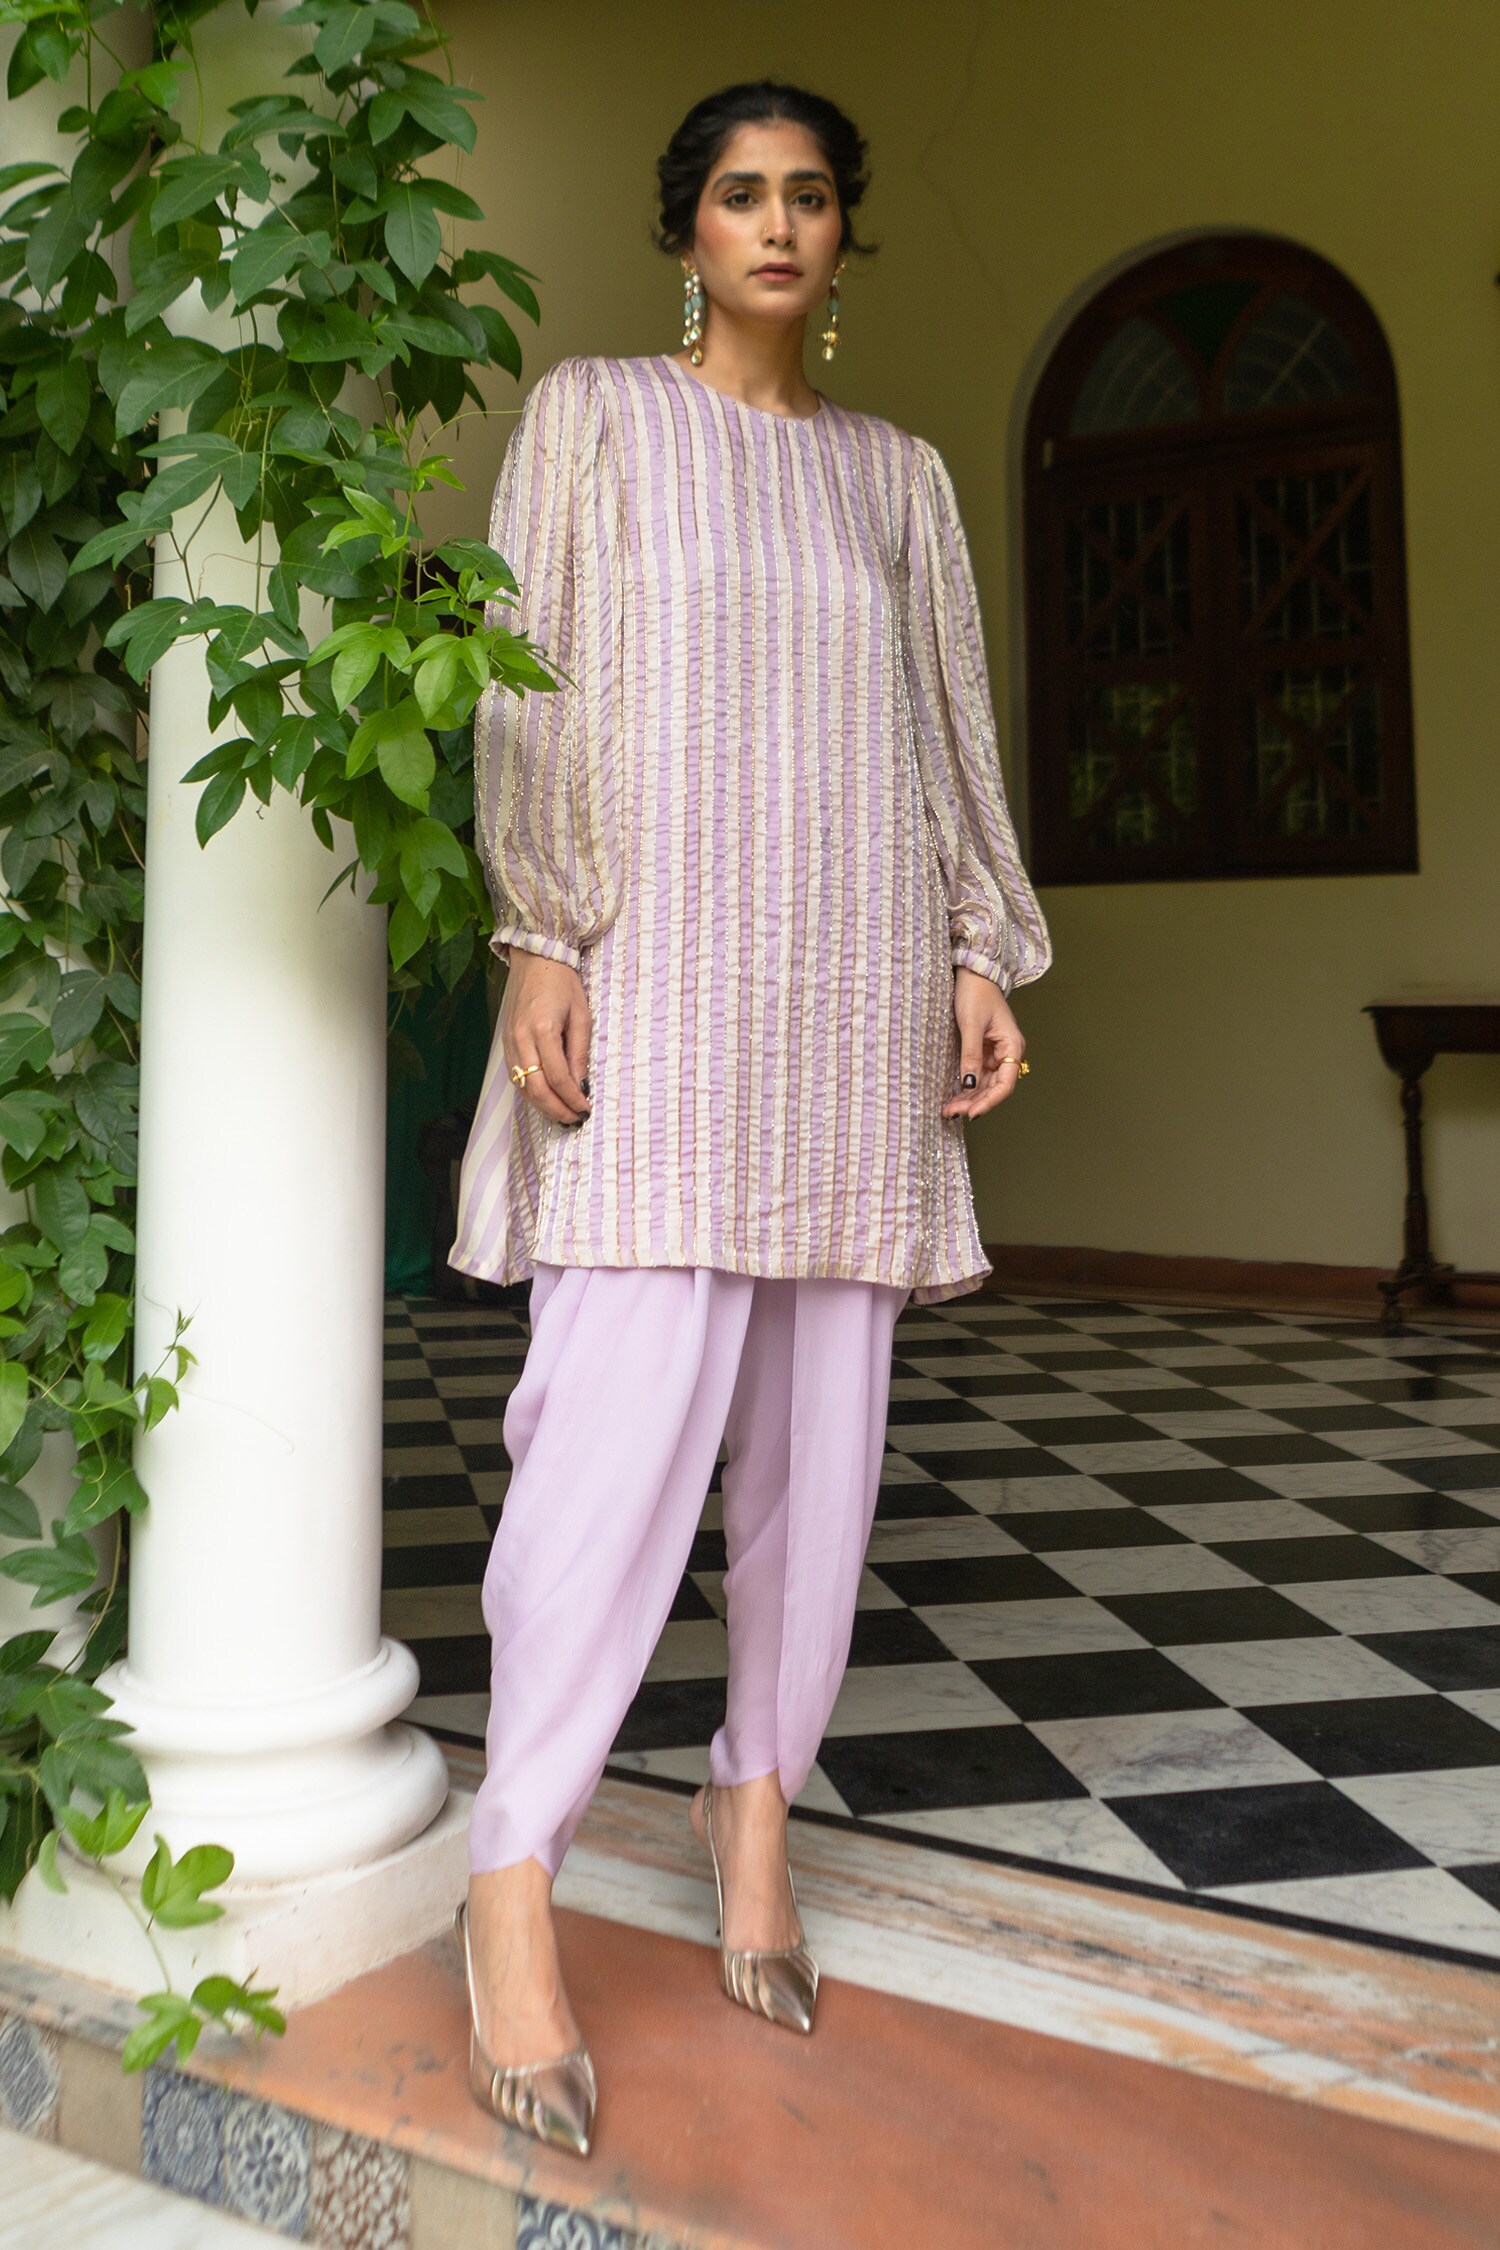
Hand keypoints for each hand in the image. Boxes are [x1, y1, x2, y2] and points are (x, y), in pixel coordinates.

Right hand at [500, 950, 591, 1124]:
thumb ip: (579, 1053)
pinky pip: (515, 1076)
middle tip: (574, 1120)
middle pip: (536, 1088)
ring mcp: (509, 1041)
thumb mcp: (581, 1016)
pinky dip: (530, 1092)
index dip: (572, 1099)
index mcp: (542, 1030)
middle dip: (556, 1109)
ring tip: (562, 1114)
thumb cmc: (562, 984)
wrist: (535, 959)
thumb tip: (581, 1086)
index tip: (585, 1110)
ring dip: (542, 1105)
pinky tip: (546, 1098)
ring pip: (522, 1086)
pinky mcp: (504, 1042)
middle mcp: (521, 1039)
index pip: (558, 1077)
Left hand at [942, 966, 1025, 1119]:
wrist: (973, 973)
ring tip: (949, 1110)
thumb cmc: (976, 993)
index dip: (989, 1101)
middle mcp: (1007, 1053)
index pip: (1005, 1084)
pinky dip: (966, 1087)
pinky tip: (954, 1097)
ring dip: (969, 1098)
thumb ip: (971, 1055)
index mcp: (1012, 1047)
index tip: (971, 1113)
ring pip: (985, 1085)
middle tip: (951, 1113)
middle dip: (975, 1103)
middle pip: (995, 1088)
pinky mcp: (984, 1051)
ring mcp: (995, 1053)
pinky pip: (977, 1075)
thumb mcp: (971, 1025)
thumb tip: (970, 1084)